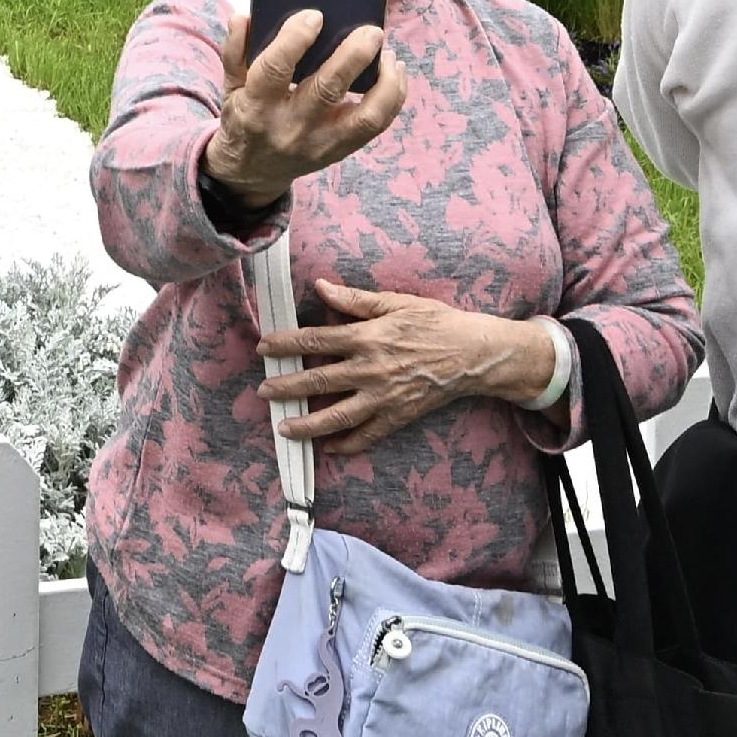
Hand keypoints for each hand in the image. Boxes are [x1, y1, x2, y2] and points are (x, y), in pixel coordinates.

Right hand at [203, 8, 408, 211]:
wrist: (253, 171)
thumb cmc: (245, 116)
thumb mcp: (230, 85)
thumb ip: (234, 49)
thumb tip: (243, 16)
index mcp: (256, 106)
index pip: (274, 70)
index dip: (295, 40)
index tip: (314, 16)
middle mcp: (290, 127)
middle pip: (326, 90)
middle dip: (352, 57)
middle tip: (371, 31)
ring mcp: (320, 143)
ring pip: (364, 117)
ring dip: (384, 83)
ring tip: (389, 55)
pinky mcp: (341, 150)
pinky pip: (376, 125)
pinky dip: (392, 97)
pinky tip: (395, 72)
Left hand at [260, 285, 561, 454]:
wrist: (473, 355)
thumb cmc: (435, 322)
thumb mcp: (396, 302)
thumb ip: (355, 300)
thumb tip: (320, 287)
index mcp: (367, 337)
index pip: (315, 340)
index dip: (286, 344)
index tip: (265, 349)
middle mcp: (371, 369)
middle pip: (319, 380)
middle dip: (287, 387)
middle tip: (263, 392)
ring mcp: (384, 397)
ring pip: (338, 416)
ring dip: (308, 424)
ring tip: (285, 429)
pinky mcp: (399, 416)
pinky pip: (368, 435)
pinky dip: (347, 445)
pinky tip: (329, 449)